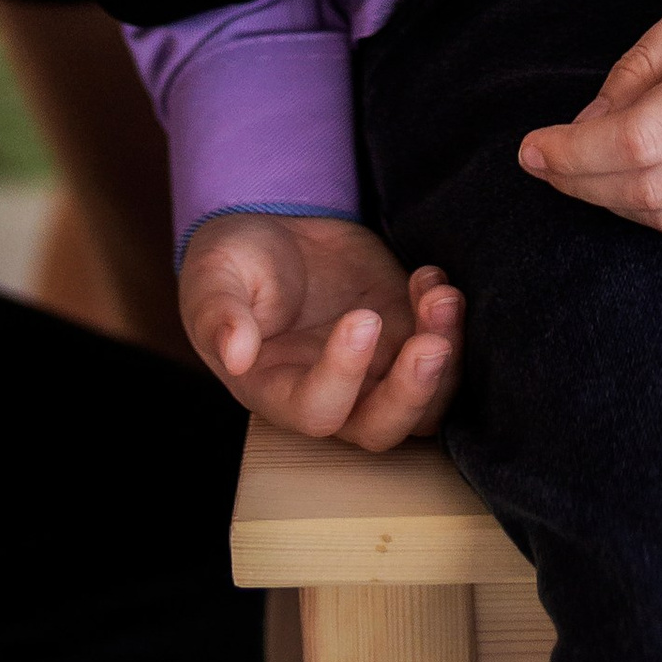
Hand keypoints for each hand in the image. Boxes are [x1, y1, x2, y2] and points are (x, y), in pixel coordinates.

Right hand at [178, 212, 461, 444]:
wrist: (273, 234)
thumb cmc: (234, 266)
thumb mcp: (213, 280)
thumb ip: (219, 314)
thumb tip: (233, 351)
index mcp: (278, 389)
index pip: (318, 410)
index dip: (344, 376)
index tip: (360, 318)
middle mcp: (333, 392)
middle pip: (381, 428)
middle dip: (413, 393)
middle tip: (432, 343)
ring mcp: (375, 367)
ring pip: (425, 403)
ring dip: (446, 362)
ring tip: (442, 297)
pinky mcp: (403, 332)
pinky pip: (442, 353)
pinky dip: (448, 323)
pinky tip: (430, 277)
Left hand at [518, 0, 661, 232]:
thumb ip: (648, 61)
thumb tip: (589, 126)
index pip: (638, 143)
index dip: (572, 154)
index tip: (528, 148)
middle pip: (652, 193)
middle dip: (583, 184)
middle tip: (544, 162)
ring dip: (618, 202)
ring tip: (583, 169)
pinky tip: (640, 176)